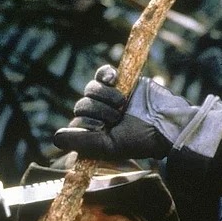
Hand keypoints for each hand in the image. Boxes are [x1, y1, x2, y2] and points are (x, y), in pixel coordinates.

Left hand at [53, 65, 221, 160]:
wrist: (165, 122)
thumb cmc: (140, 140)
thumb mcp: (109, 146)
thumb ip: (82, 142)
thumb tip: (55, 137)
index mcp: (95, 134)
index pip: (77, 122)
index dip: (88, 123)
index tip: (105, 129)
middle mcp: (99, 116)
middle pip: (82, 104)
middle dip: (99, 111)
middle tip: (118, 118)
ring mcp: (108, 98)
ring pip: (90, 88)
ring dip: (105, 96)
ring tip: (123, 103)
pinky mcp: (119, 82)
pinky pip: (101, 74)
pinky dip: (105, 75)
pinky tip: (113, 79)